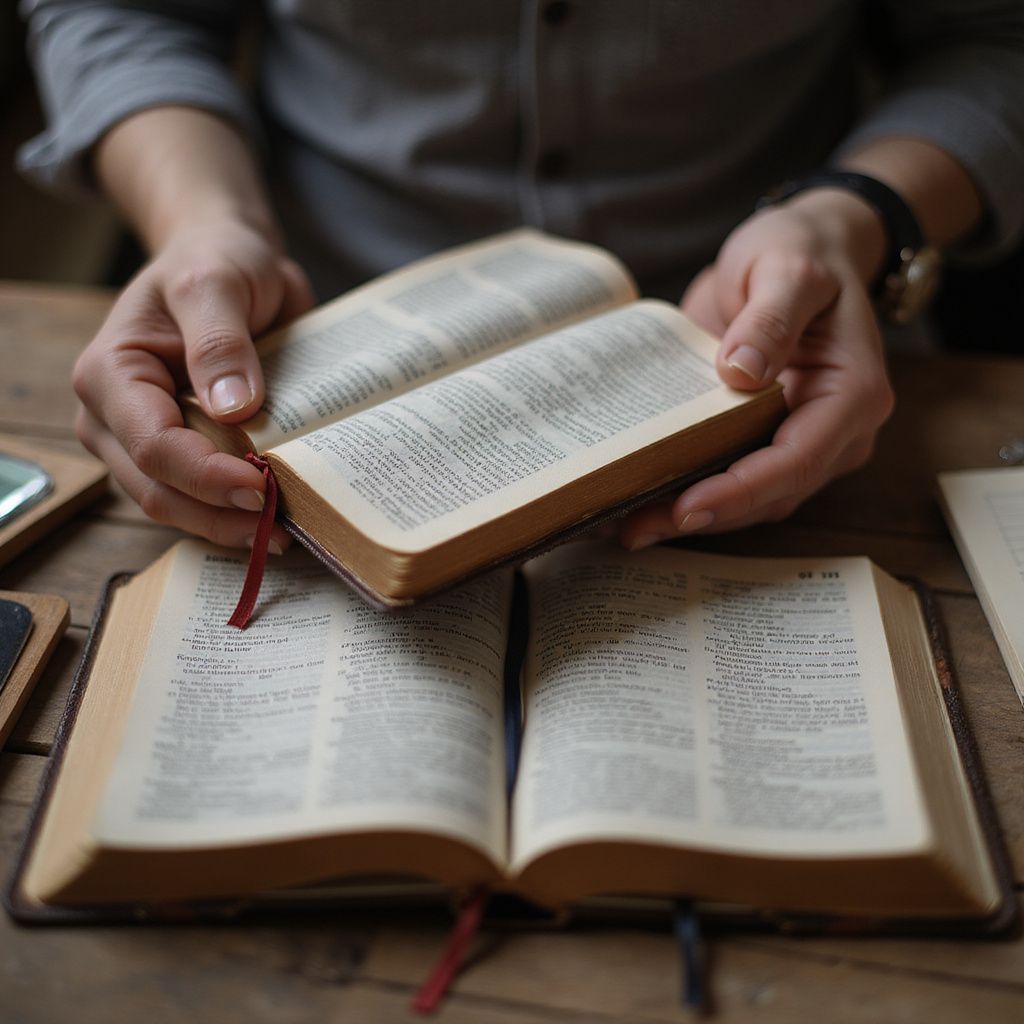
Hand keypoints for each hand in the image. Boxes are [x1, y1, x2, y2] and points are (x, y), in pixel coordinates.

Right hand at [73, 220, 313, 548]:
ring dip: (228, 524)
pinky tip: (275, 518)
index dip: (207, 476)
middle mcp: (114, 416)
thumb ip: (220, 341)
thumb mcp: (218, 283)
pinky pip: (199, 499)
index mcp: (111, 374)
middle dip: (219, 514)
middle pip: (160, 490)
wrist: (225, 260)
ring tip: (285, 531)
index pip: (154, 445)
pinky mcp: (177, 453)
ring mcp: (142, 441)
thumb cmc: (215, 263)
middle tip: (283, 527)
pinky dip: (234, 512)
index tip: (262, 487)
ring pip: (177, 506)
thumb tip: (233, 408)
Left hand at [617, 189, 894, 547]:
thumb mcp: (788, 268)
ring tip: (624, 525)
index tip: (687, 507)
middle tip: (636, 529)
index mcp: (853, 394)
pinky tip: (637, 501)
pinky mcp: (765, 440)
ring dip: (688, 516)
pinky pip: (730, 478)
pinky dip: (687, 492)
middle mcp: (835, 431)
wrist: (801, 250)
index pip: (798, 459)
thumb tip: (741, 372)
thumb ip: (771, 316)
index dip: (742, 490)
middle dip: (704, 515)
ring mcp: (800, 441)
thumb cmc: (801, 253)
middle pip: (771, 494)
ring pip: (749, 500)